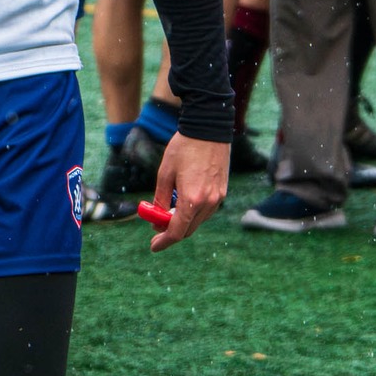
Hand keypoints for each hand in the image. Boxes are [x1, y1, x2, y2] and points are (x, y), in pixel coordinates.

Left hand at [145, 135, 229, 249]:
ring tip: (166, 212)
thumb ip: (160, 199)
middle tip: (156, 229)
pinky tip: (182, 203)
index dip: (164, 241)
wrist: (208, 129)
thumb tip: (156, 218)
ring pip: (197, 221)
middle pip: (188, 230)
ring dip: (182, 222)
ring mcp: (218, 198)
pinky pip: (206, 211)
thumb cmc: (183, 149)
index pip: (177, 231)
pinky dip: (192, 213)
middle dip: (171, 233)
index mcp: (191, 199)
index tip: (153, 246)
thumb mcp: (164, 174)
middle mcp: (208, 203)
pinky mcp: (222, 192)